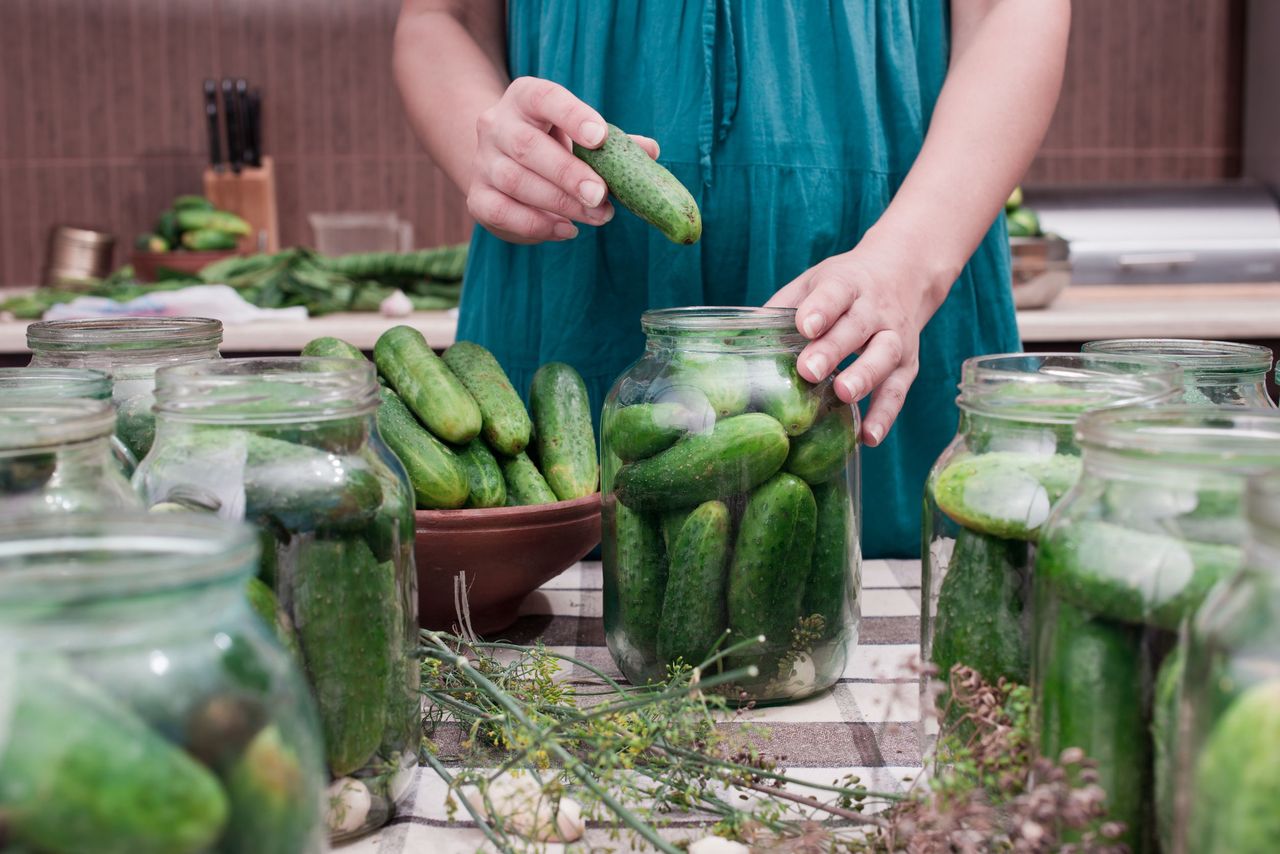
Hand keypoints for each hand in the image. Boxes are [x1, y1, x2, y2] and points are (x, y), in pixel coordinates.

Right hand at [468, 77, 658, 243]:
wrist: (502, 161)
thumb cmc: (555, 144)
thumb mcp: (582, 136)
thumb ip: (613, 143)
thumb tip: (650, 151)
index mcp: (525, 98)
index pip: (545, 98)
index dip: (573, 115)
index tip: (601, 137)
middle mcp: (496, 124)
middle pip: (527, 146)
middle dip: (568, 174)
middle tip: (601, 196)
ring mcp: (482, 161)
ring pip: (514, 181)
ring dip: (559, 204)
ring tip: (596, 217)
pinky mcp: (477, 197)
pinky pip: (501, 212)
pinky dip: (536, 225)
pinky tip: (566, 230)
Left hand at [767, 239, 942, 446]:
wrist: (903, 275)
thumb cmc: (842, 289)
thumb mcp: (812, 284)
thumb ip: (779, 309)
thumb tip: (732, 341)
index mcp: (847, 285)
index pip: (835, 293)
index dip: (820, 309)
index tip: (804, 325)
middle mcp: (875, 310)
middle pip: (857, 327)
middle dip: (834, 349)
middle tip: (810, 370)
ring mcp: (895, 338)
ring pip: (884, 356)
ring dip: (865, 377)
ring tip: (844, 395)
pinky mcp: (908, 366)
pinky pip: (898, 392)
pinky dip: (885, 415)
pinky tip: (868, 437)